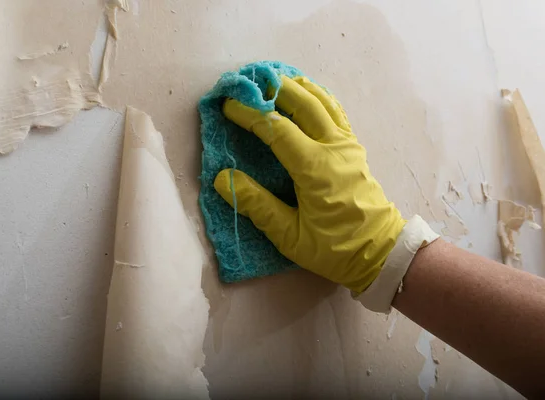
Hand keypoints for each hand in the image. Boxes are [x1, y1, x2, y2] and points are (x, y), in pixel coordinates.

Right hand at [213, 75, 404, 292]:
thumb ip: (257, 205)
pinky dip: (317, 96)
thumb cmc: (335, 247)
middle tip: (247, 80)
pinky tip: (304, 91)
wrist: (380, 250)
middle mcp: (334, 148)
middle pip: (303, 102)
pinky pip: (335, 111)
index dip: (251, 114)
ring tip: (272, 77)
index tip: (228, 106)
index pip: (278, 129)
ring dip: (296, 85)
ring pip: (322, 101)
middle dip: (273, 87)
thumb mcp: (290, 236)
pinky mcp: (353, 147)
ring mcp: (348, 144)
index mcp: (316, 169)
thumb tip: (223, 178)